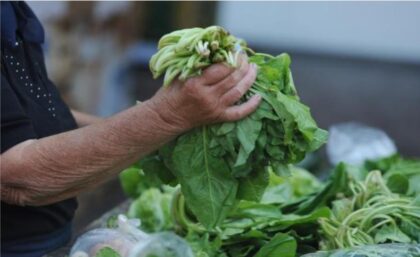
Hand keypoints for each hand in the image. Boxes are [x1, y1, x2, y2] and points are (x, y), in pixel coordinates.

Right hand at [146, 56, 260, 131]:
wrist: (166, 117)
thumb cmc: (171, 93)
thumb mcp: (179, 75)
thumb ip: (196, 65)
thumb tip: (216, 51)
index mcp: (196, 83)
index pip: (221, 68)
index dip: (232, 57)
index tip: (235, 49)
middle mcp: (207, 96)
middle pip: (232, 78)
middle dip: (242, 65)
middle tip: (245, 57)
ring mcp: (214, 108)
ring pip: (238, 92)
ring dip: (249, 79)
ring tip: (254, 69)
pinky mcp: (218, 117)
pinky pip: (239, 113)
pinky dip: (251, 106)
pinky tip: (259, 97)